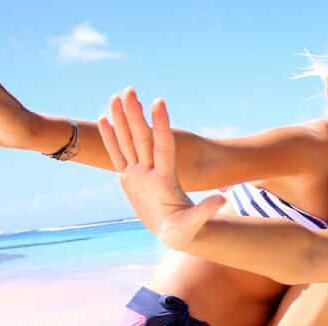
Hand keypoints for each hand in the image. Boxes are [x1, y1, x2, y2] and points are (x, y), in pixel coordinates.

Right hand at [97, 90, 225, 248]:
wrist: (178, 233)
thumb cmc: (187, 231)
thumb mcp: (195, 223)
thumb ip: (206, 210)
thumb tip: (223, 200)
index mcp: (166, 179)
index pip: (163, 147)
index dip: (161, 126)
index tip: (159, 103)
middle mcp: (153, 171)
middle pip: (142, 138)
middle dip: (136, 115)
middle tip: (130, 90)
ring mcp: (140, 173)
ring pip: (129, 142)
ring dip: (122, 120)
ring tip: (116, 96)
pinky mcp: (130, 179)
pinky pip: (118, 155)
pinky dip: (111, 139)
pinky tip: (104, 119)